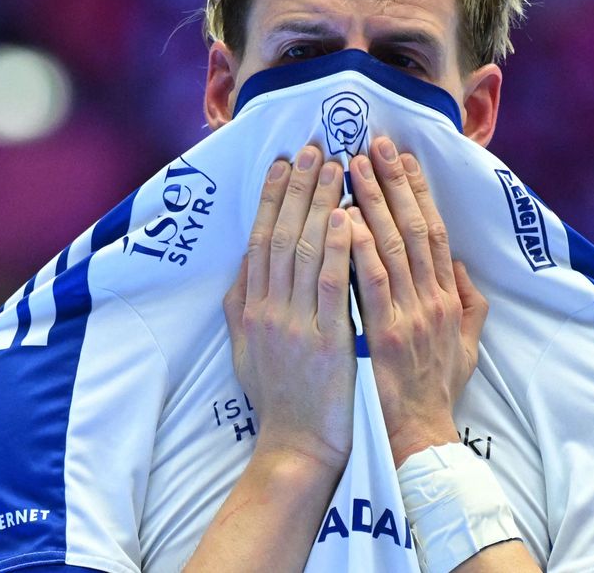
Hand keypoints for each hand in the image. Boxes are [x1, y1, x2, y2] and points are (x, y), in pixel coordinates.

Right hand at [223, 145, 355, 470]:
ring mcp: (295, 324)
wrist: (296, 446)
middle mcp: (267, 309)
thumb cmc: (279, 397)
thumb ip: (245, 304)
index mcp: (250, 308)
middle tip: (313, 148)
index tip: (284, 162)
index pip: (260, 239)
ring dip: (321, 204)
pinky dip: (339, 248)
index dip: (272, 197)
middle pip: (281, 235)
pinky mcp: (326, 340)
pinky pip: (332, 285)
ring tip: (337, 166)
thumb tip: (247, 261)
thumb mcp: (246, 347)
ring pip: (306, 251)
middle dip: (298, 187)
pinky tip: (347, 216)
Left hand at [348, 136, 488, 466]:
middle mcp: (432, 299)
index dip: (418, 191)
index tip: (401, 157)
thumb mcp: (467, 348)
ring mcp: (409, 315)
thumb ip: (468, 306)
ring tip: (351, 165)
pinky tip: (344, 216)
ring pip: (392, 245)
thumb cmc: (436, 394)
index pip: (435, 231)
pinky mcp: (384, 334)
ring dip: (372, 201)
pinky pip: (371, 281)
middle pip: (415, 226)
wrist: (419, 438)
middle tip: (373, 142)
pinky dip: (359, 246)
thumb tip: (462, 269)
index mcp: (448, 299)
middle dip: (393, 181)